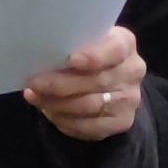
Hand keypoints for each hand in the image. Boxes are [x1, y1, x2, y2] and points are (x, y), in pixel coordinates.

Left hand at [21, 25, 146, 141]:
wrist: (111, 80)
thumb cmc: (88, 54)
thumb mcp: (84, 41)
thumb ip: (72, 45)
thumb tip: (41, 56)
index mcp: (125, 43)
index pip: (115, 49)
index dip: (94, 56)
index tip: (72, 59)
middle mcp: (133, 71)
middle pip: (96, 81)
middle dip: (60, 84)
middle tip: (34, 83)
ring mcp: (130, 99)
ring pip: (89, 106)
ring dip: (57, 104)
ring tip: (35, 97)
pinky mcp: (122, 121)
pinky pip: (89, 126)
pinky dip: (64, 120)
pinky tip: (49, 112)